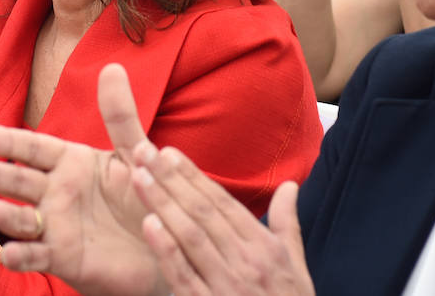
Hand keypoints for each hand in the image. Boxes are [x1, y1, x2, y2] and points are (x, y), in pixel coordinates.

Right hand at [0, 64, 166, 295]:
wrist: (166, 242)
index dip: (3, 140)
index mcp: (70, 162)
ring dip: (6, 215)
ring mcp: (56, 226)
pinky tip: (9, 253)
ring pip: (22, 219)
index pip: (30, 147)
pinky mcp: (63, 258)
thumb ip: (119, 114)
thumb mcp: (133, 152)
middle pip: (17, 180)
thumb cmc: (146, 193)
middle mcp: (56, 192)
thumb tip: (112, 66)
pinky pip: (36, 256)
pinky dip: (21, 256)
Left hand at [133, 150, 313, 295]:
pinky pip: (184, 277)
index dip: (194, 176)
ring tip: (139, 177)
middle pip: (202, 212)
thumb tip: (290, 184)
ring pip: (190, 238)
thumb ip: (286, 222)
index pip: (222, 203)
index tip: (169, 152)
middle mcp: (245, 262)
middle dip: (171, 180)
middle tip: (144, 152)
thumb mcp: (295, 265)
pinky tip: (149, 225)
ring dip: (163, 205)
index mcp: (264, 247)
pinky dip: (166, 251)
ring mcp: (226, 286)